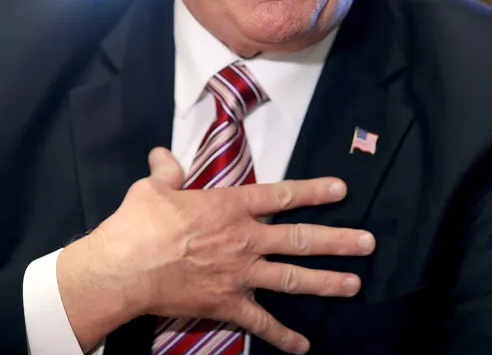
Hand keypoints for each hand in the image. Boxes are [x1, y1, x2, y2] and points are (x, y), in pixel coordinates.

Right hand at [58, 147, 374, 353]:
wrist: (123, 269)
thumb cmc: (138, 225)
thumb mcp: (153, 189)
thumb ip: (167, 171)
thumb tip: (164, 155)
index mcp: (230, 207)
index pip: (280, 196)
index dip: (313, 191)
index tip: (341, 189)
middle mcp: (245, 240)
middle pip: (301, 240)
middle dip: (338, 241)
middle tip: (368, 243)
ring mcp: (240, 275)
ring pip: (293, 279)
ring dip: (326, 283)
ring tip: (354, 285)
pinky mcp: (227, 304)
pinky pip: (261, 323)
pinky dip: (283, 337)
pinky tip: (303, 346)